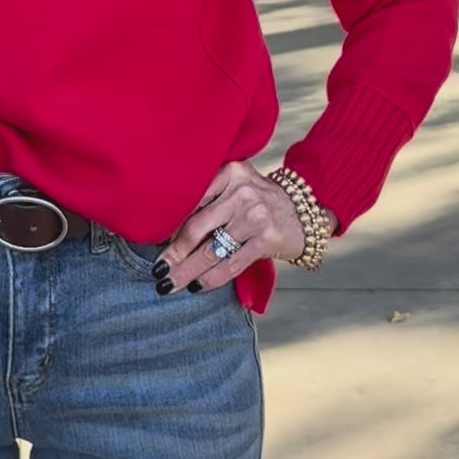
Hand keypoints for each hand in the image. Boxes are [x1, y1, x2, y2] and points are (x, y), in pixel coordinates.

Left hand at [156, 159, 332, 293]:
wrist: (304, 211)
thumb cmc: (260, 201)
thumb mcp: (237, 187)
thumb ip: (209, 199)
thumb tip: (167, 232)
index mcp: (230, 172)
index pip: (191, 201)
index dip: (169, 226)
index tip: (154, 243)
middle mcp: (242, 192)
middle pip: (196, 228)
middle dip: (173, 253)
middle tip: (157, 270)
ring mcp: (256, 216)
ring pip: (211, 251)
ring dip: (187, 271)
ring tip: (170, 284)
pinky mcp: (267, 239)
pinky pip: (231, 264)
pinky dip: (211, 279)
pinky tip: (197, 286)